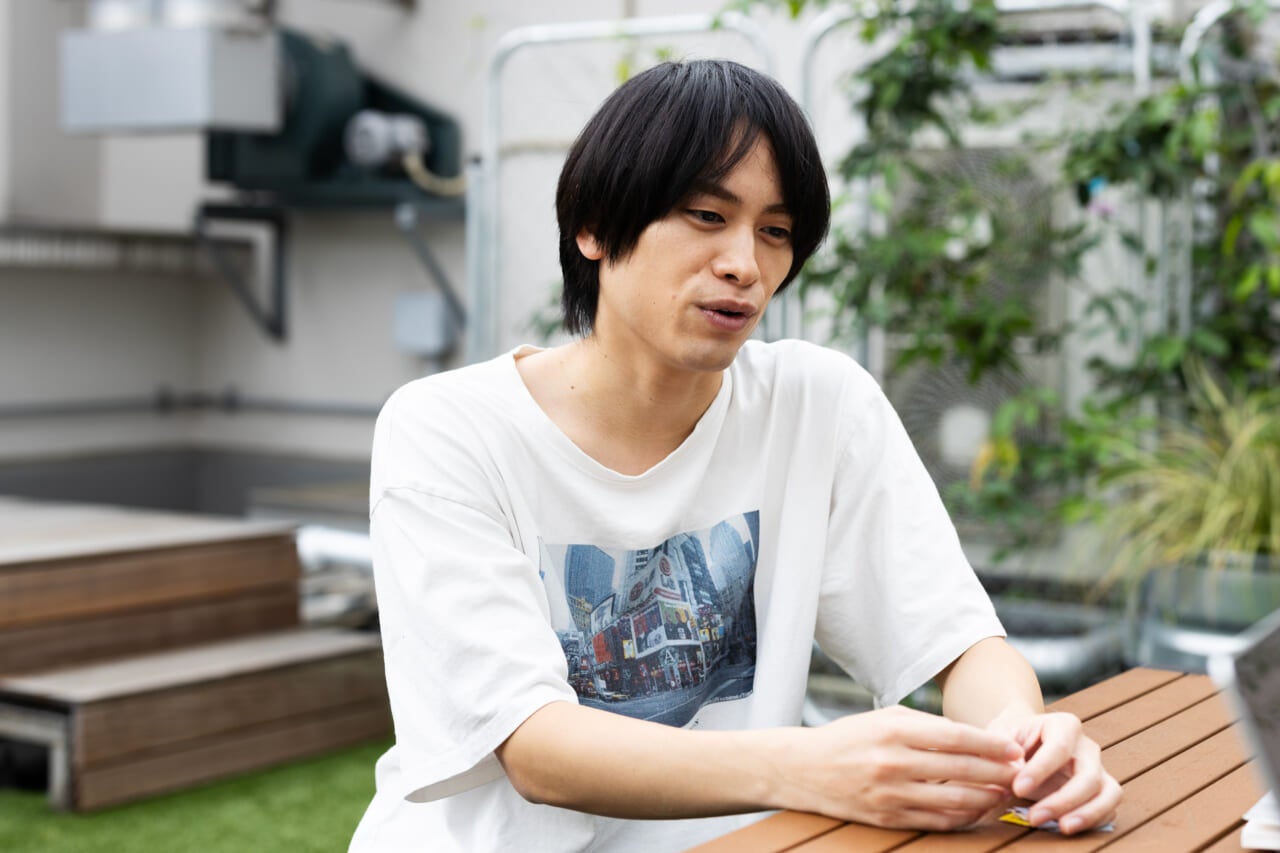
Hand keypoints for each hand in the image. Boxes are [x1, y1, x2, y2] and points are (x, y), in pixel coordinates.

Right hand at [776, 705, 1023, 830]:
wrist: (802, 768)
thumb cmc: (850, 737)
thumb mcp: (884, 718)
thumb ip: (926, 726)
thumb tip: (973, 738)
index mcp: (894, 731)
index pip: (956, 737)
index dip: (991, 745)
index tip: (1014, 750)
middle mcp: (894, 762)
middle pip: (961, 770)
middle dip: (998, 773)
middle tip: (1022, 774)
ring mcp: (890, 794)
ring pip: (954, 801)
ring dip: (986, 799)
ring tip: (1006, 794)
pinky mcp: (887, 818)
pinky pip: (936, 821)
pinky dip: (962, 817)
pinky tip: (977, 811)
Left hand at [987, 710, 1121, 834]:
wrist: (1019, 745)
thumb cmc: (1009, 741)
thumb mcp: (999, 738)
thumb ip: (1002, 754)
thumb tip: (1008, 775)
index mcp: (1064, 725)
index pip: (1059, 748)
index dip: (1040, 771)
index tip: (1017, 788)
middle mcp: (1086, 747)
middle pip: (1088, 775)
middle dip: (1063, 800)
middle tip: (1035, 817)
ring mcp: (1098, 769)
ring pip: (1109, 793)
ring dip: (1088, 814)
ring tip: (1062, 828)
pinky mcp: (1101, 791)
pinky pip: (1109, 809)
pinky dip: (1094, 821)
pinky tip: (1069, 828)